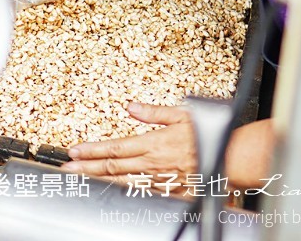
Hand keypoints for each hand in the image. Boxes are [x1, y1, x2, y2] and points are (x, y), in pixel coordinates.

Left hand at [62, 103, 196, 190]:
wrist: (232, 160)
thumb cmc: (209, 136)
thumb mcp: (181, 115)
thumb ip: (154, 112)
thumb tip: (132, 107)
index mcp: (152, 144)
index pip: (115, 147)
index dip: (92, 150)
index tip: (75, 150)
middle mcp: (153, 164)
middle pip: (113, 167)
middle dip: (87, 168)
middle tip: (68, 169)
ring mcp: (160, 181)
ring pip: (124, 182)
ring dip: (101, 181)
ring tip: (82, 180)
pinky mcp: (170, 193)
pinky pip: (144, 193)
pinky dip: (126, 193)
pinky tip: (112, 193)